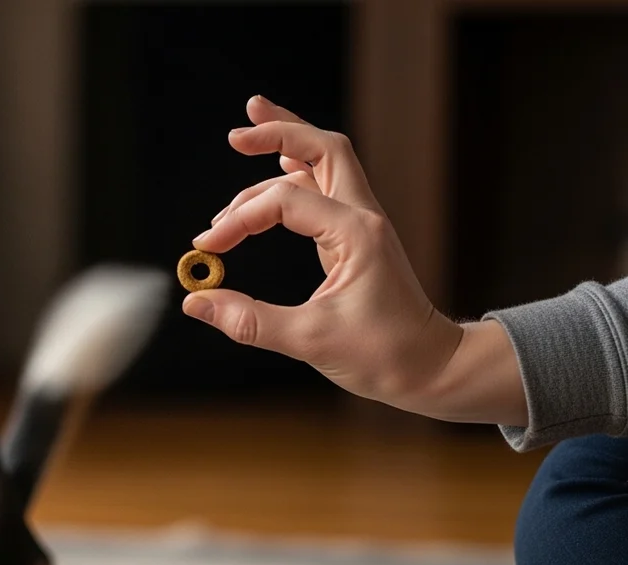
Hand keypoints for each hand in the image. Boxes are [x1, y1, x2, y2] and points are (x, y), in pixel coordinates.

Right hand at [183, 96, 525, 425]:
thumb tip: (197, 302)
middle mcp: (362, 217)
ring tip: (244, 140)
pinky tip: (278, 164)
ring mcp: (362, 223)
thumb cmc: (383, 355)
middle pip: (322, 147)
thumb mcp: (310, 340)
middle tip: (238, 132)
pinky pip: (325, 188)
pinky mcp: (356, 237)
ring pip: (324, 162)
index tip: (208, 248)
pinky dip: (298, 171)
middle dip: (279, 131)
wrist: (432, 368)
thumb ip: (249, 320)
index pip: (284, 201)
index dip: (239, 220)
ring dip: (285, 147)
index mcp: (356, 234)